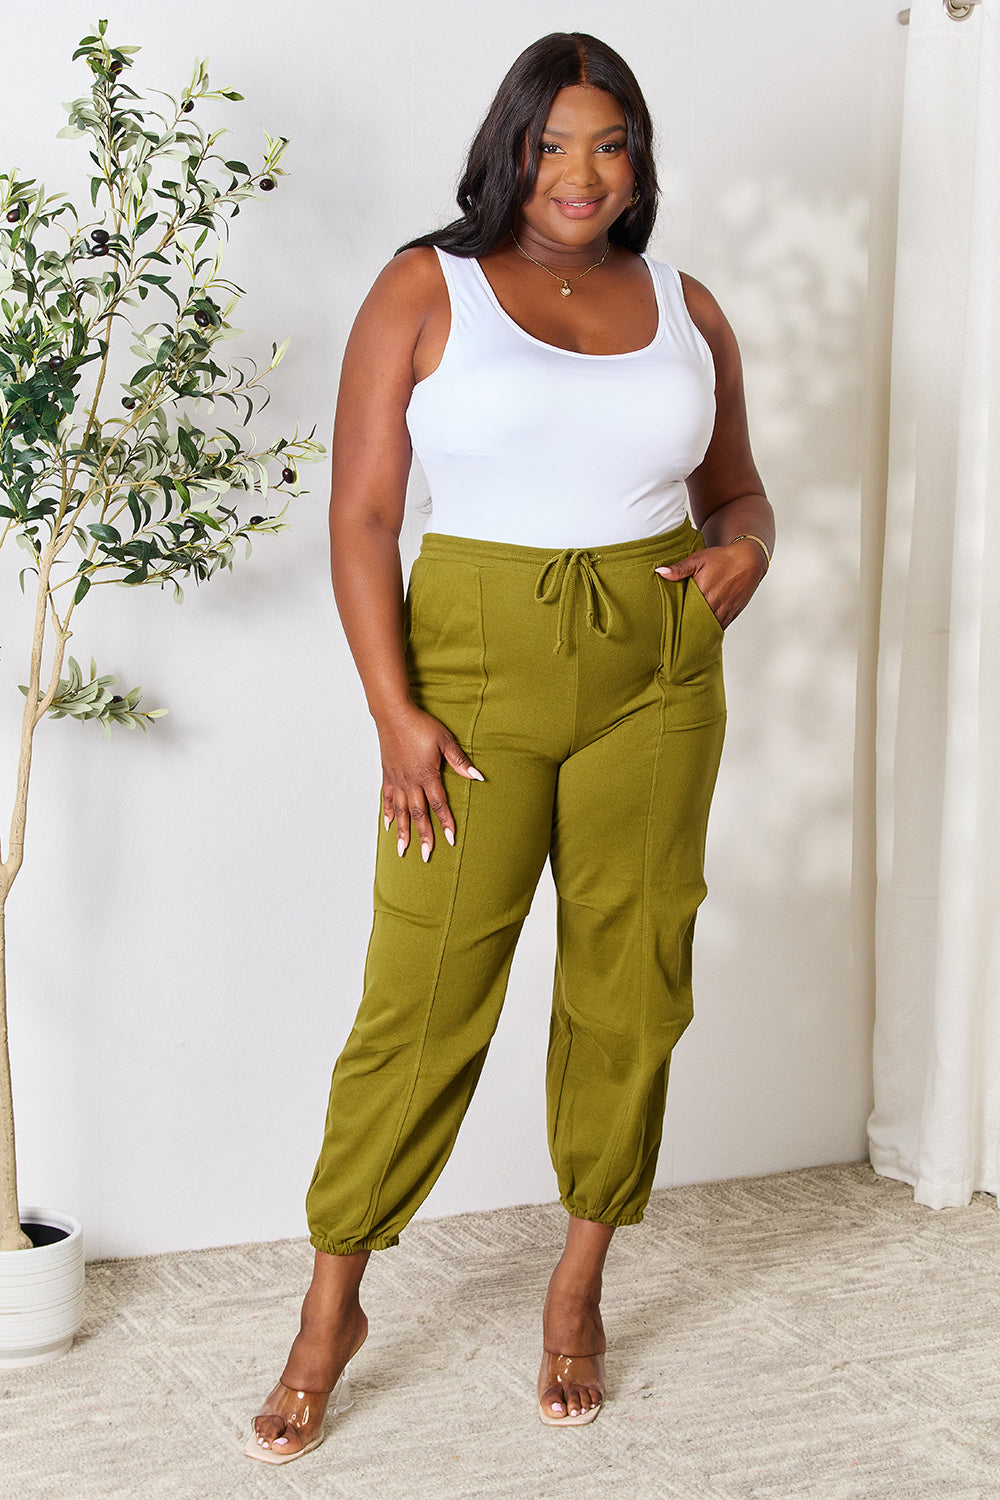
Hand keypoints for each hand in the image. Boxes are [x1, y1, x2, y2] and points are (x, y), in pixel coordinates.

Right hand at [378, 702, 482, 861]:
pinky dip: (387, 813)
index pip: (439, 804)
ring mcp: (397, 780)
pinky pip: (386, 799)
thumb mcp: (445, 741)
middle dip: (423, 836)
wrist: (394, 714)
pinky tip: (388, 826)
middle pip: (419, 814)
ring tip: (402, 850)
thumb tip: (477, 776)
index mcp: (427, 775)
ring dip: (403, 832)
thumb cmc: (421, 725)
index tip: (451, 839)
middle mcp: (411, 782)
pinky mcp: (387, 775)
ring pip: (400, 811)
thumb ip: (459, 761)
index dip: (446, 822)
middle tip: (426, 855)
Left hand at [655, 540, 766, 629]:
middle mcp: (715, 604)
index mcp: (703, 593)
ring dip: (701, 632)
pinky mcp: (734, 612)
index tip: (670, 627)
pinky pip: (722, 626)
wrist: (749, 559)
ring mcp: (726, 610)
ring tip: (690, 640)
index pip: (686, 614)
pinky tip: (706, 634)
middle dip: (689, 630)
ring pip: (710, 628)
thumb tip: (660, 571)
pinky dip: (713, 630)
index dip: (678, 621)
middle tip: (678, 637)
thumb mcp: (698, 559)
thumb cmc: (723, 558)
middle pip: (698, 624)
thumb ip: (679, 568)